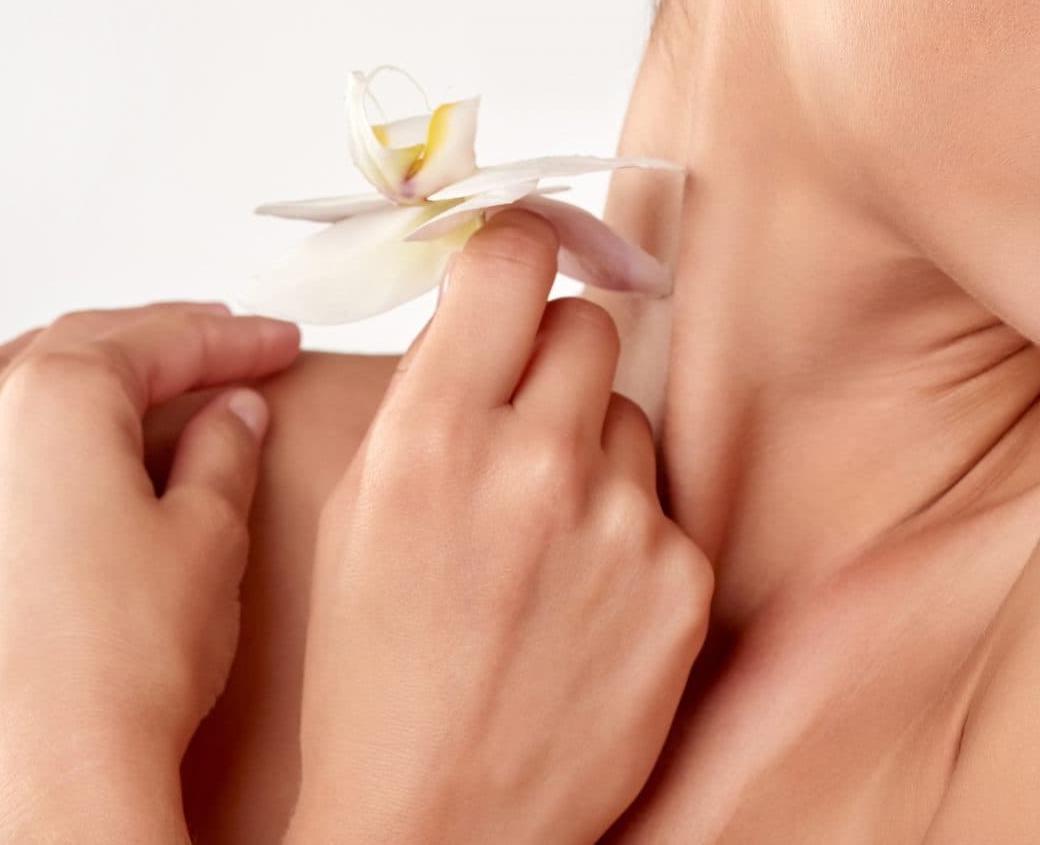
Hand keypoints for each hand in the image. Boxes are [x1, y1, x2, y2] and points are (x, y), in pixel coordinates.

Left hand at [0, 301, 301, 839]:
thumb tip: (231, 408)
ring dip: (57, 370)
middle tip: (220, 348)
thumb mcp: (212, 536)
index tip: (278, 344)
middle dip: (154, 341)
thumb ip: (223, 450)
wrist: (55, 775)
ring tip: (113, 377)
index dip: (232, 339)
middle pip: (75, 348)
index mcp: (60, 404)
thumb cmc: (131, 664)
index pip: (161, 343)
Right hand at [287, 210, 713, 844]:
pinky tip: (585, 606)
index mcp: (430, 438)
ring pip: (628, 420)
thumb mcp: (359, 517)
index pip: (509, 260)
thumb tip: (487, 314)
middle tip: (527, 423)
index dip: (520, 251)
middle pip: (589, 324)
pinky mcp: (681, 581)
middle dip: (558, 360)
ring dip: (595, 458)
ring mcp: (618, 523)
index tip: (524, 260)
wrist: (439, 820)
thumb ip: (429, 403)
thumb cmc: (379, 683)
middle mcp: (532, 465)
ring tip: (544, 549)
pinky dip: (632, 541)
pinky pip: (665, 510)